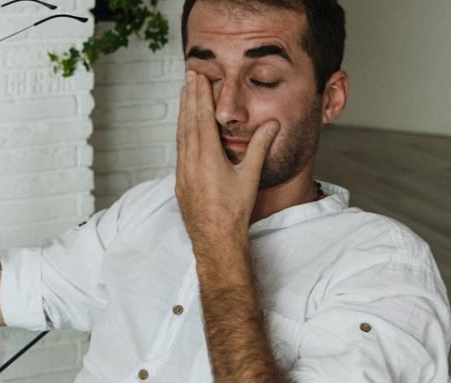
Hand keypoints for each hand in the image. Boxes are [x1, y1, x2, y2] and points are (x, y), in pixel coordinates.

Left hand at [175, 70, 278, 242]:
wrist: (214, 239)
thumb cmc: (234, 211)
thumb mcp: (250, 176)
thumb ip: (259, 148)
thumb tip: (271, 124)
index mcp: (207, 158)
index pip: (202, 118)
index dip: (200, 95)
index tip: (198, 77)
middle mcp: (190, 162)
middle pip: (187, 121)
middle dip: (189, 97)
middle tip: (189, 75)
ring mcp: (182, 171)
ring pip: (181, 134)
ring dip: (183, 112)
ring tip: (185, 94)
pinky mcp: (180, 180)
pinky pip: (179, 149)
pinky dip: (181, 132)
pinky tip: (184, 127)